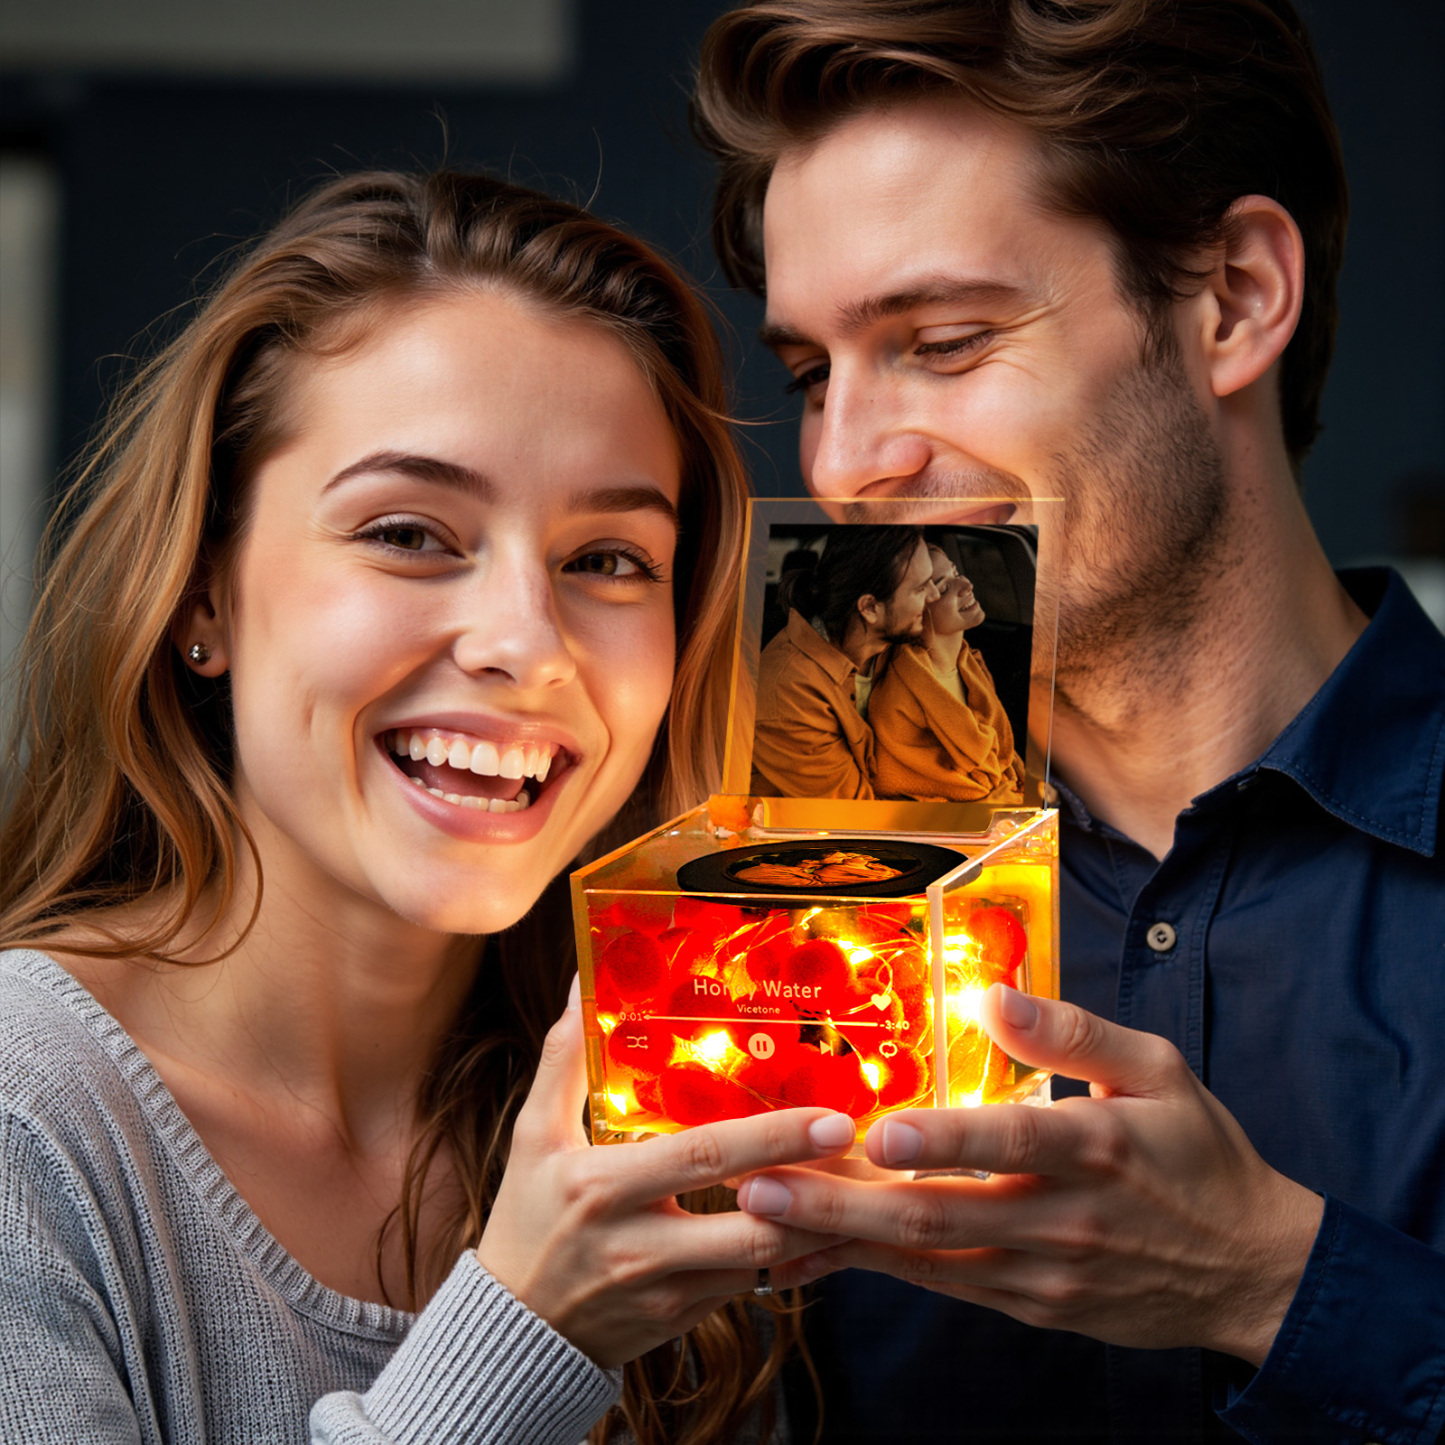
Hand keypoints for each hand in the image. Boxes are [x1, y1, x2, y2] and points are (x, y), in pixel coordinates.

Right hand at [476, 978, 854, 1367]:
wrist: (513, 1332)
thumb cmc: (527, 1217)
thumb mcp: (532, 1135)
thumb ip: (563, 1060)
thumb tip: (579, 982)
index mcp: (604, 1186)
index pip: (702, 1157)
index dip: (772, 1137)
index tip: (830, 1116)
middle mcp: (640, 1244)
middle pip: (751, 1221)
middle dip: (818, 1190)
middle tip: (868, 1151)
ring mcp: (667, 1291)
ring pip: (762, 1261)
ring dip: (817, 1225)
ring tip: (863, 1185)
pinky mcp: (685, 1320)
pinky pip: (752, 1286)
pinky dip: (793, 1255)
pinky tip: (827, 1224)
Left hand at [736, 984, 1322, 1365]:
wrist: (1251, 1272)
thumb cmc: (1200, 1155)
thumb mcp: (1158, 1069)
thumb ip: (1072, 1031)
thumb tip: (989, 995)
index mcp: (1100, 1147)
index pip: (1011, 1142)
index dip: (944, 1141)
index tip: (877, 1134)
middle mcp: (1064, 1218)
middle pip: (943, 1215)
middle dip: (844, 1202)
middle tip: (763, 1183)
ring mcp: (1045, 1272)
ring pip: (929, 1260)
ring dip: (843, 1238)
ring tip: (764, 1218)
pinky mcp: (1032, 1306)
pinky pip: (944, 1286)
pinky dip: (879, 1268)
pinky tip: (821, 1250)